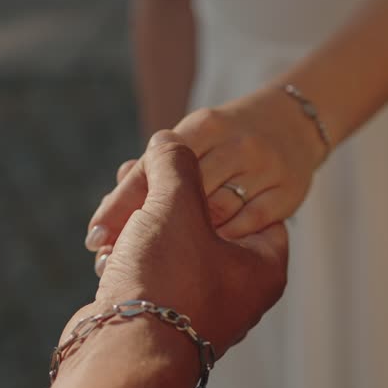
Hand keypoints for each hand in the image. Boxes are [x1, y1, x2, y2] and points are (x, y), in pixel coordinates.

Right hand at [76, 130, 288, 357]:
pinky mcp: (161, 320)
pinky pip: (150, 274)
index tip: (180, 159)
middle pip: (206, 223)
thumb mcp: (176, 205)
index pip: (251, 204)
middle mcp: (238, 293)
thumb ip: (176, 164)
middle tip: (136, 176)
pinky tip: (105, 244)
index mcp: (263, 268)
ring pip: (172, 247)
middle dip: (166, 197)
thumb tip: (168, 141)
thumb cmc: (164, 280)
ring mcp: (199, 309)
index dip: (213, 177)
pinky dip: (129, 255)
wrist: (121, 355)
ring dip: (141, 224)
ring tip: (114, 207)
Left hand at [86, 84, 325, 248]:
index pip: (154, 166)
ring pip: (216, 210)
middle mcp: (236, 143)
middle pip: (183, 193)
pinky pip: (250, 225)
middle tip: (115, 258)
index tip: (94, 235)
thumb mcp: (191, 140)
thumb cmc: (225, 140)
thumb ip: (154, 168)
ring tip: (149, 265)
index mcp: (203, 125)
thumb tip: (110, 203)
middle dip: (146, 228)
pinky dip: (225, 241)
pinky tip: (203, 256)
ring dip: (182, 242)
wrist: (293, 122)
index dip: (122, 202)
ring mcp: (265, 167)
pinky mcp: (287, 192)